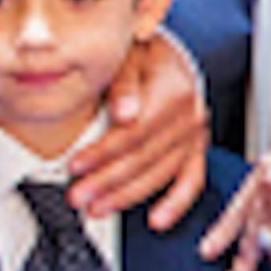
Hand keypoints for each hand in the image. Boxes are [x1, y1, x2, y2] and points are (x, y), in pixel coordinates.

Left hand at [73, 33, 210, 228]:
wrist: (166, 52)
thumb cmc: (142, 50)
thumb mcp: (128, 52)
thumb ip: (124, 82)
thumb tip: (124, 114)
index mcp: (174, 91)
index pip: (134, 132)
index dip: (102, 153)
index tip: (74, 165)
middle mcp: (189, 116)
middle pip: (145, 158)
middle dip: (107, 181)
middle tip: (77, 196)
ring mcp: (195, 135)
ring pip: (161, 174)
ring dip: (128, 196)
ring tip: (97, 208)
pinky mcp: (196, 148)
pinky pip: (191, 180)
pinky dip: (176, 203)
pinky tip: (157, 220)